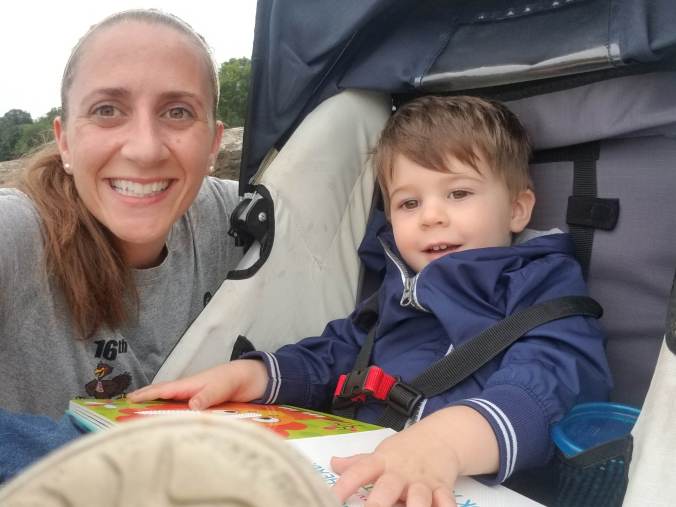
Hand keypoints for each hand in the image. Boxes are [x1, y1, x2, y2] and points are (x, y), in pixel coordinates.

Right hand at [127, 359, 267, 409]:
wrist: (250, 378)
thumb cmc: (233, 380)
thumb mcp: (220, 388)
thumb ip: (207, 396)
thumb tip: (191, 406)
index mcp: (189, 385)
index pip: (163, 390)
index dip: (146, 395)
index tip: (128, 400)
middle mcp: (188, 390)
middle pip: (162, 395)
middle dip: (144, 399)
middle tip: (125, 407)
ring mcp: (193, 396)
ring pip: (170, 401)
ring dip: (155, 406)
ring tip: (139, 416)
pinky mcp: (201, 403)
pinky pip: (181, 408)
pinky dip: (170, 411)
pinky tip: (166, 420)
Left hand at [330, 406, 497, 506]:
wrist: (441, 437)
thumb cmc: (405, 450)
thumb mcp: (381, 453)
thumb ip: (358, 463)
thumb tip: (333, 463)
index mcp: (382, 462)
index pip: (359, 471)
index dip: (344, 485)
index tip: (331, 498)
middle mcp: (400, 473)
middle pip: (388, 487)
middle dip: (379, 502)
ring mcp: (422, 481)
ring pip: (419, 497)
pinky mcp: (442, 488)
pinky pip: (445, 501)